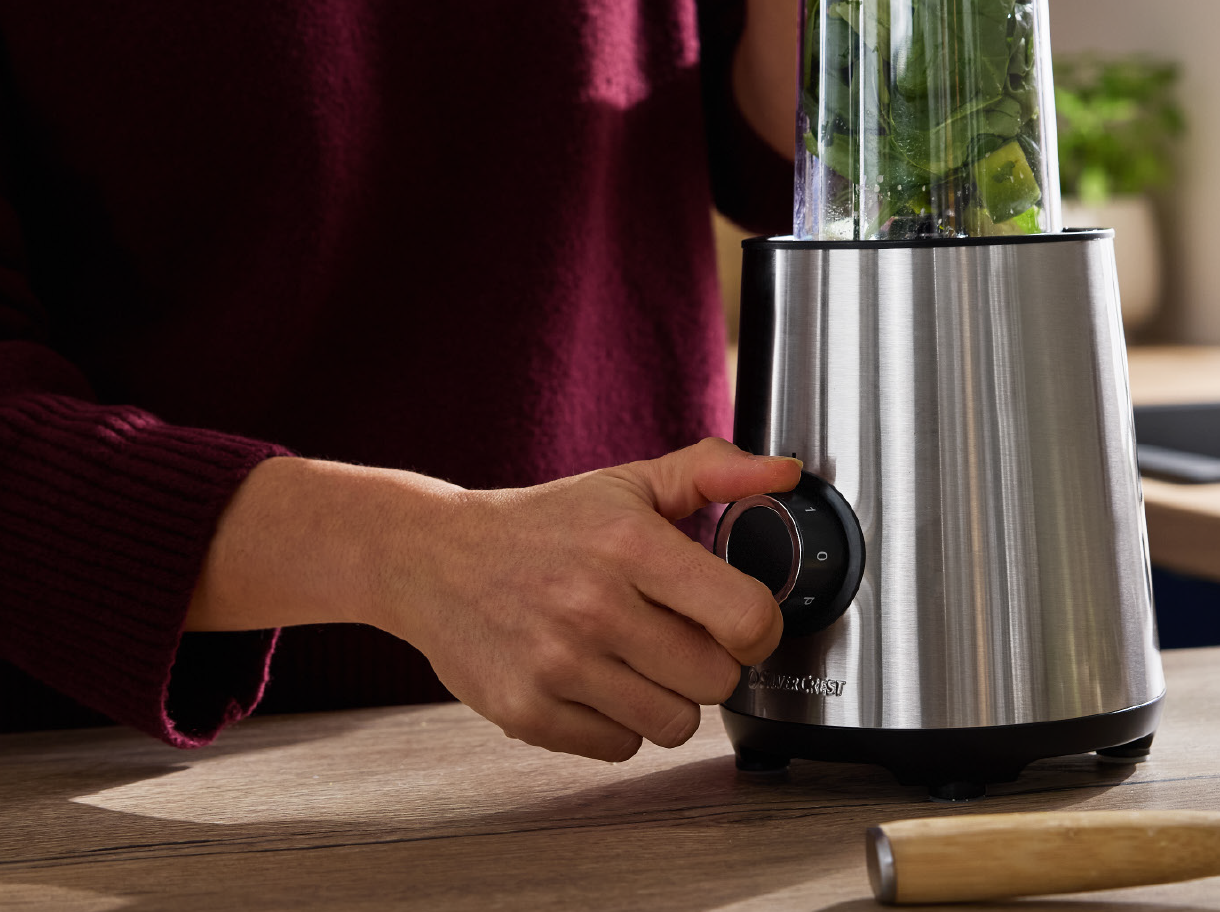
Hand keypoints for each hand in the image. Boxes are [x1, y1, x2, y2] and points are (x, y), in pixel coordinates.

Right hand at [189, 440, 801, 760]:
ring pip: (673, 724)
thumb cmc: (544, 524)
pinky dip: (615, 722)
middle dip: (708, 662)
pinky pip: (619, 746)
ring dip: (665, 698)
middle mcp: (593, 604)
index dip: (757, 627)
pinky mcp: (526, 712)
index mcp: (630, 542)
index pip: (748, 619)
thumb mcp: (628, 484)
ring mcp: (556, 664)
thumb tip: (787, 475)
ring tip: (632, 659)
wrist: (433, 558)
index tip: (737, 619)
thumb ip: (714, 474)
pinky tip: (592, 681)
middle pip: (717, 681)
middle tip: (674, 637)